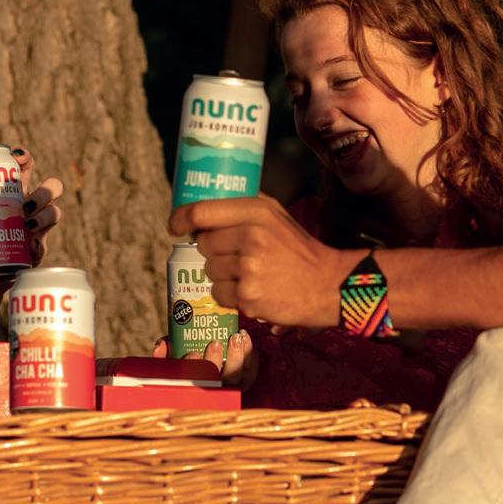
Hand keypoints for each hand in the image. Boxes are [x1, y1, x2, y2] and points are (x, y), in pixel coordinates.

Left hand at [0, 147, 66, 339]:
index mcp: (11, 193)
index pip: (25, 168)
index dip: (25, 158)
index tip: (18, 157)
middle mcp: (29, 208)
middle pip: (51, 189)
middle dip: (44, 191)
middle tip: (25, 202)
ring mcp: (36, 229)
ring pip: (54, 213)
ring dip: (45, 215)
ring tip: (27, 223)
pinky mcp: (36, 252)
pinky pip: (44, 245)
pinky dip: (38, 246)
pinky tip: (30, 246)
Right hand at [151, 329, 258, 389]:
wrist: (211, 372)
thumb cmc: (188, 365)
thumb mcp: (172, 362)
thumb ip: (164, 353)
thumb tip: (160, 345)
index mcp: (193, 386)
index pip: (192, 382)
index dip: (193, 369)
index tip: (192, 353)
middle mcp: (213, 390)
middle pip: (215, 381)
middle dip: (216, 361)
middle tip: (215, 342)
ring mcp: (231, 387)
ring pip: (237, 376)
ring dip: (238, 356)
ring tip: (236, 336)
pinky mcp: (245, 381)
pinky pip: (251, 371)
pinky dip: (251, 356)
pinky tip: (246, 339)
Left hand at [168, 196, 349, 329]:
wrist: (327, 284)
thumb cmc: (298, 250)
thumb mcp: (276, 216)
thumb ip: (244, 207)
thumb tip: (204, 208)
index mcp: (256, 212)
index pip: (202, 211)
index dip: (182, 218)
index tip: (175, 226)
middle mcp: (251, 236)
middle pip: (203, 243)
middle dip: (214, 251)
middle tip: (238, 256)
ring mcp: (248, 267)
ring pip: (209, 270)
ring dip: (222, 275)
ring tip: (249, 274)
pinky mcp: (247, 296)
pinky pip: (218, 294)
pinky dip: (229, 296)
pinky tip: (251, 290)